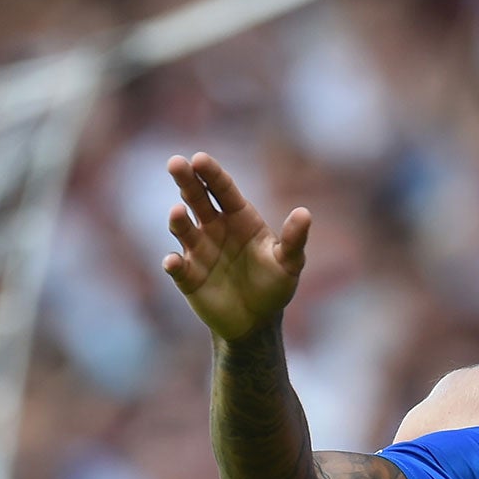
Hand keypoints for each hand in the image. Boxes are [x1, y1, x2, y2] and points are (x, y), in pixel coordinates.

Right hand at [161, 152, 309, 341]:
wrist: (257, 320)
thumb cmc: (274, 284)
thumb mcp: (289, 263)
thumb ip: (294, 240)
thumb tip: (304, 213)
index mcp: (239, 217)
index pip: (223, 189)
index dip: (212, 174)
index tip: (199, 159)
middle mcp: (214, 228)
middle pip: (197, 199)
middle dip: (186, 181)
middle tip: (175, 163)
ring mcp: (198, 250)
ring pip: (183, 229)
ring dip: (179, 220)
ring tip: (179, 212)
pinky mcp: (187, 276)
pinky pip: (177, 267)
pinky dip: (173, 264)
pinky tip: (173, 262)